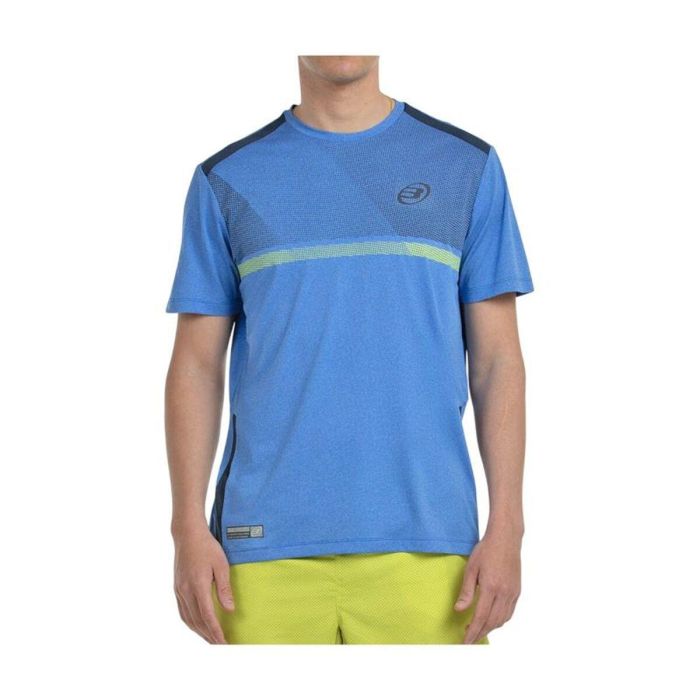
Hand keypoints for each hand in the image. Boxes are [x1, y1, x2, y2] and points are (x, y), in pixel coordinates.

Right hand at [173, 525, 234, 643]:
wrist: (187, 535)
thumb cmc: (207, 547)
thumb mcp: (221, 565)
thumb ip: (224, 588)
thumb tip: (229, 610)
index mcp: (197, 586)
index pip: (207, 616)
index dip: (215, 632)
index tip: (224, 643)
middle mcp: (185, 591)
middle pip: (197, 621)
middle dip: (208, 636)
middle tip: (221, 645)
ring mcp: (179, 590)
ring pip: (188, 619)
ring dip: (199, 631)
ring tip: (210, 639)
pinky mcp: (177, 588)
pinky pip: (182, 611)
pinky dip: (190, 622)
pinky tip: (197, 625)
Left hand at [454, 527, 521, 643]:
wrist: (506, 539)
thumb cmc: (486, 550)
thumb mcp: (471, 568)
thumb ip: (466, 591)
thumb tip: (459, 610)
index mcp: (491, 587)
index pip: (481, 616)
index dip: (473, 631)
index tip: (465, 641)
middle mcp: (504, 593)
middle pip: (492, 622)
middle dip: (480, 633)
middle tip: (469, 640)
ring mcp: (513, 592)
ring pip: (502, 619)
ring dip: (490, 628)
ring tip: (478, 631)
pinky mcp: (517, 591)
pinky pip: (509, 612)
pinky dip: (500, 620)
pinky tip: (492, 620)